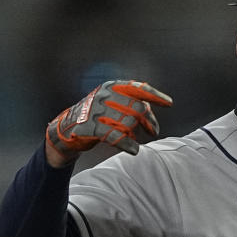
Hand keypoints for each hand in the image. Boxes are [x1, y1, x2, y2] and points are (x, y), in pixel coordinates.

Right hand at [45, 79, 171, 163]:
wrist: (67, 127)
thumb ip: (129, 103)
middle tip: (154, 131)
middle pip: (138, 108)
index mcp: (111, 86)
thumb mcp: (111, 103)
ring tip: (135, 138)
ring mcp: (96, 110)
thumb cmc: (96, 115)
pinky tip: (135, 150)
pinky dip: (128, 144)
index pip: (138, 88)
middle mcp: (104, 95)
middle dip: (149, 121)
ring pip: (128, 123)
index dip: (155, 95)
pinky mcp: (90, 127)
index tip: (169, 104)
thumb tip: (150, 113)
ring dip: (135, 133)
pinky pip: (115, 136)